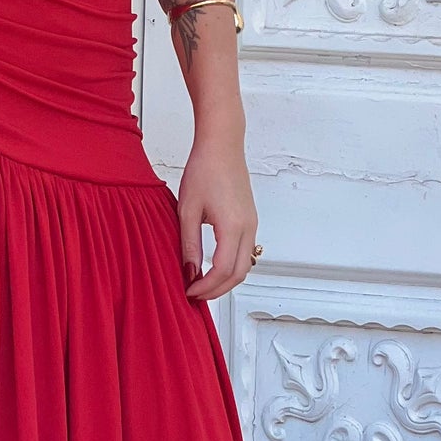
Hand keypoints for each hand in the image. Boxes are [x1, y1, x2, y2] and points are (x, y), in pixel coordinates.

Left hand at [178, 137, 259, 301]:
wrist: (222, 145)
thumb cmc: (204, 169)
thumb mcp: (187, 210)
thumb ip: (189, 245)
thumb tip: (189, 272)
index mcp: (233, 226)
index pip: (223, 271)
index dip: (206, 287)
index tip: (188, 292)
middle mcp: (248, 228)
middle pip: (239, 274)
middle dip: (218, 290)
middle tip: (195, 295)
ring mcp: (252, 224)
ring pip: (245, 265)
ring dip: (225, 279)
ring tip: (202, 283)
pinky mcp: (250, 219)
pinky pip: (245, 251)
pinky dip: (231, 266)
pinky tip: (212, 265)